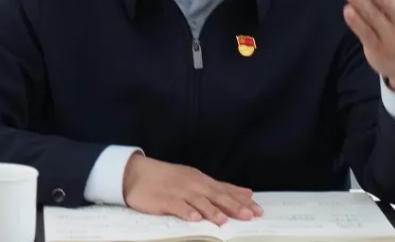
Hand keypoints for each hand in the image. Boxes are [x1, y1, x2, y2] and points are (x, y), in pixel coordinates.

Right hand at [123, 154, 262, 224]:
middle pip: (216, 195)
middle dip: (234, 206)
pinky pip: (176, 206)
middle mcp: (192, 184)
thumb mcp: (195, 179)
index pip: (225, 190)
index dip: (242, 201)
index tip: (258, 209)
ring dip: (212, 211)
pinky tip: (195, 218)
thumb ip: (220, 187)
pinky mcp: (163, 199)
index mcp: (201, 180)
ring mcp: (178, 191)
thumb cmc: (168, 179)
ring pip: (198, 201)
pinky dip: (186, 212)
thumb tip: (246, 193)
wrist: (136, 173)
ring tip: (224, 221)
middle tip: (249, 216)